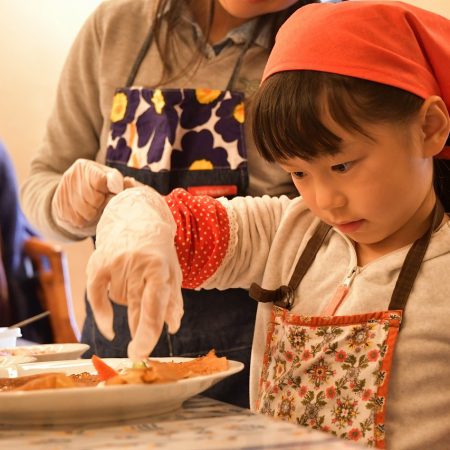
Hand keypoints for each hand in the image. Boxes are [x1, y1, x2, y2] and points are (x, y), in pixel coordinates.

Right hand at [52, 159, 124, 234]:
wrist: (73, 198)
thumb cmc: (100, 189)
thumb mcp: (111, 181)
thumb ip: (122, 183)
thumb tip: (129, 182)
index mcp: (85, 166)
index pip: (100, 181)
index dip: (108, 192)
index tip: (110, 193)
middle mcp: (71, 175)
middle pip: (93, 198)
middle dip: (101, 204)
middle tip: (102, 203)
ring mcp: (63, 190)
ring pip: (85, 211)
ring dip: (94, 214)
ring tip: (95, 209)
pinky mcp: (58, 205)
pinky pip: (76, 219)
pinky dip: (84, 221)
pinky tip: (85, 215)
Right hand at [85, 187, 183, 358]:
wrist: (136, 217)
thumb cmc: (159, 249)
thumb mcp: (172, 271)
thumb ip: (173, 299)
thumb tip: (172, 327)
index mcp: (158, 267)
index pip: (153, 305)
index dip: (148, 332)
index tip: (142, 353)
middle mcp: (136, 264)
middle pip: (135, 308)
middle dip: (138, 332)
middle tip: (138, 351)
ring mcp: (114, 263)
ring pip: (120, 301)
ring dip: (129, 303)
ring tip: (137, 281)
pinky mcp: (97, 263)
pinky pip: (95, 296)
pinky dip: (102, 314)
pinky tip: (110, 327)